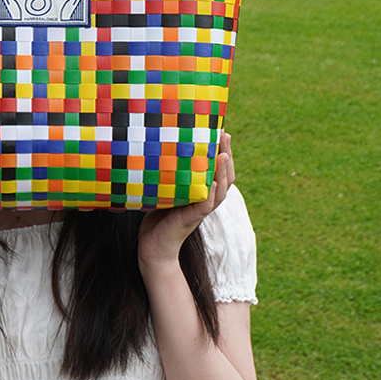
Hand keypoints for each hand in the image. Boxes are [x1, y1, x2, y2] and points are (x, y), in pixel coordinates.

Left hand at [138, 131, 234, 272]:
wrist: (153, 248)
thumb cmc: (158, 217)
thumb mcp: (165, 190)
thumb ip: (170, 174)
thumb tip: (160, 146)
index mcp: (202, 192)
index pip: (219, 170)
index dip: (223, 152)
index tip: (221, 131)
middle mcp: (206, 200)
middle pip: (226, 177)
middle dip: (227, 155)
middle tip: (225, 135)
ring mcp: (200, 210)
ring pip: (220, 190)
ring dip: (223, 172)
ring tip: (224, 154)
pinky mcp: (191, 219)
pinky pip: (206, 205)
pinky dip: (212, 193)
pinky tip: (213, 182)